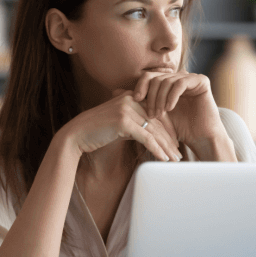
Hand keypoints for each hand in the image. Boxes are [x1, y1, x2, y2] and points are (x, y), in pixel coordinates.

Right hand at [62, 89, 182, 161]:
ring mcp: (127, 109)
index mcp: (130, 96)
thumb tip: (151, 134)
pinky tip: (164, 159)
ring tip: (175, 159)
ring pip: (154, 130)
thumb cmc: (97, 131)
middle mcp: (130, 99)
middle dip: (170, 140)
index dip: (168, 129)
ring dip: (166, 147)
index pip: (156, 113)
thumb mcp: (119, 123)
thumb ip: (135, 123)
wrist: (77, 135)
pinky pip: (146, 137)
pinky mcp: (123, 121)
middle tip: (179, 154)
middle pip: (157, 122)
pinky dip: (157, 150)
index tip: (175, 144)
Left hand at [132, 71, 226, 145]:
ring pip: (167, 80)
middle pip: (157, 77)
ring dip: (160, 98)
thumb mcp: (153, 115)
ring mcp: (191, 78)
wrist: (200, 139)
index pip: (149, 76)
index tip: (135, 100)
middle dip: (150, 96)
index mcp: (168, 82)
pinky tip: (169, 109)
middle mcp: (179, 77)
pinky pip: (181, 83)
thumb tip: (114, 91)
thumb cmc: (177, 130)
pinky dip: (172, 96)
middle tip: (150, 113)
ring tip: (159, 114)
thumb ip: (137, 102)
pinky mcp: (201, 81)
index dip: (140, 86)